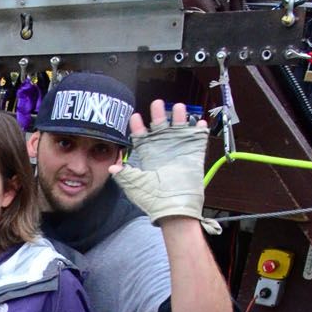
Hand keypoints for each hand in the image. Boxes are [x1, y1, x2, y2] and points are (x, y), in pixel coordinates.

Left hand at [111, 99, 221, 234]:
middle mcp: (163, 149)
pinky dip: (199, 129)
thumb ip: (124, 174)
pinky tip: (199, 121)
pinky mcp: (194, 154)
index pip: (141, 136)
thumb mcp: (135, 185)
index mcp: (148, 154)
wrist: (174, 208)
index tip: (135, 116)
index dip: (138, 125)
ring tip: (178, 107)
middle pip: (160, 126)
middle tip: (156, 103)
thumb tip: (112, 167)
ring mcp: (179, 150)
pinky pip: (198, 138)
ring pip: (179, 127)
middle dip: (158, 114)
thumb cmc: (152, 198)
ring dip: (179, 116)